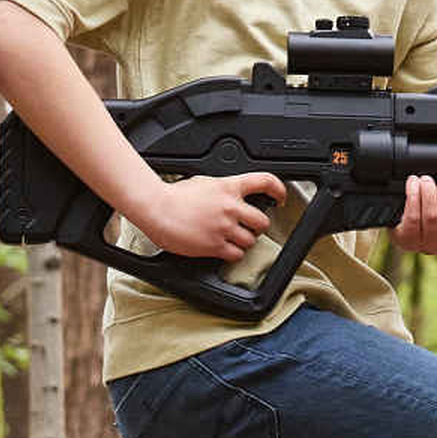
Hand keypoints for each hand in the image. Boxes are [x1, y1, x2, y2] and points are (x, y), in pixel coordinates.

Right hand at [139, 172, 285, 263]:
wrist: (156, 208)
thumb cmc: (174, 196)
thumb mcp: (203, 182)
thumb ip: (223, 189)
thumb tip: (233, 195)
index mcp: (229, 187)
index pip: (265, 182)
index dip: (279, 190)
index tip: (280, 198)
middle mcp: (230, 207)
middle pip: (262, 221)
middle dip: (256, 226)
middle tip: (247, 227)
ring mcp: (224, 227)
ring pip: (250, 241)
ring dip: (243, 242)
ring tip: (229, 238)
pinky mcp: (215, 245)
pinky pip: (236, 255)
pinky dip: (232, 254)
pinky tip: (222, 248)